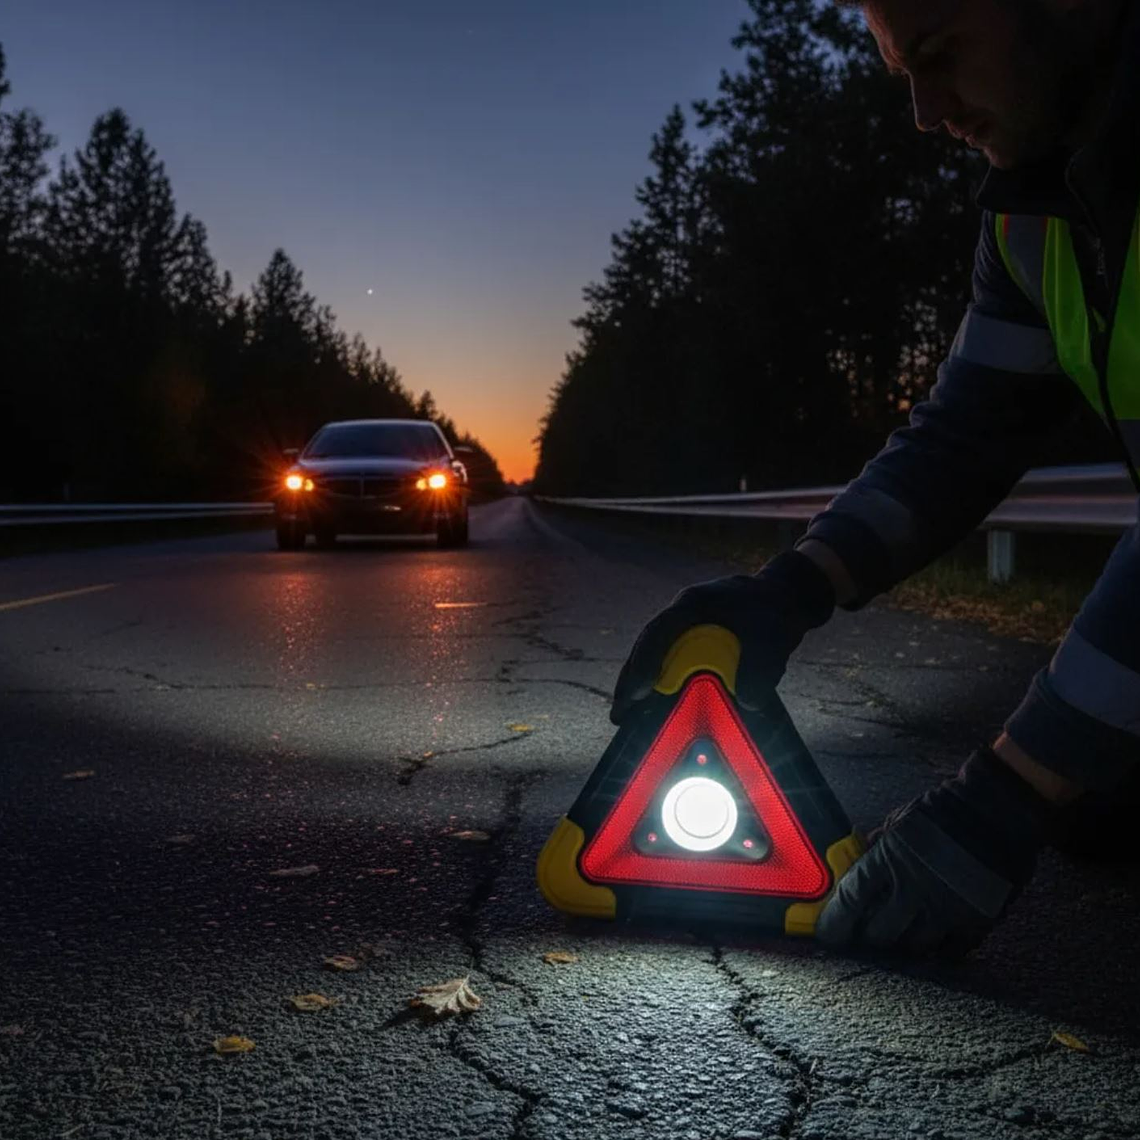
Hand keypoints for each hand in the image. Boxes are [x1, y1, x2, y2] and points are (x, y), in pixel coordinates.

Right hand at [610, 550, 834, 723]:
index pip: (660, 631)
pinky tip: (651, 704)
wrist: (782, 595)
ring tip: (625, 714)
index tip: (639, 690)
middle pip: (646, 647)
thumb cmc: (773, 608)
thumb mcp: (773, 635)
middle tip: (619, 714)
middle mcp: (682, 615)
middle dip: (631, 680)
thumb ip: (762, 666)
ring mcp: (684, 627)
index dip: (646, 661)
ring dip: (638, 683)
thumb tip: (748, 701)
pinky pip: (667, 662)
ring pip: (652, 655)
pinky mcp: (691, 641)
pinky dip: (658, 683)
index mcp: (694, 605)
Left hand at [816, 748, 1053, 954]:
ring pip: (914, 948)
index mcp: (890, 859)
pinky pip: (951, 953)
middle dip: (868, 937)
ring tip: (900, 936)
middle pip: (880, 934)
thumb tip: (852, 867)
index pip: (851, 900)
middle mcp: (916, 888)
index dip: (835, 923)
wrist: (998, 808)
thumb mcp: (899, 821)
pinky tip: (932, 941)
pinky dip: (938, 950)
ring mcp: (948, 909)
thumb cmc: (944, 810)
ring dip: (902, 945)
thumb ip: (875, 847)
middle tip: (866, 934)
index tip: (828, 933)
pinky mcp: (978, 921)